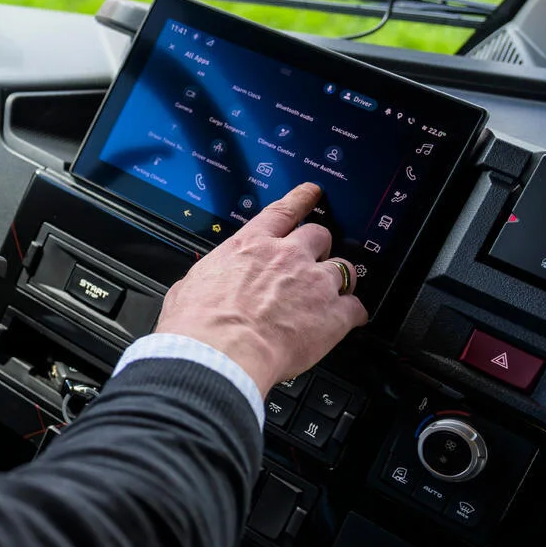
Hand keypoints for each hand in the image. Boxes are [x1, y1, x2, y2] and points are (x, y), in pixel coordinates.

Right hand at [154, 182, 368, 391]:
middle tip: (314, 260)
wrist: (219, 353)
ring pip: (343, 268)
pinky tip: (349, 319)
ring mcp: (313, 283)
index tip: (312, 193)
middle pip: (319, 235)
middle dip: (319, 246)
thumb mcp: (189, 287)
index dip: (302, 198)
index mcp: (249, 247)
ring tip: (332, 294)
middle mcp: (286, 257)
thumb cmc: (198, 323)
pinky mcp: (332, 314)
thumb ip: (206, 278)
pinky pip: (355, 307)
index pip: (283, 211)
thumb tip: (199, 284)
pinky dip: (354, 313)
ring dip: (338, 280)